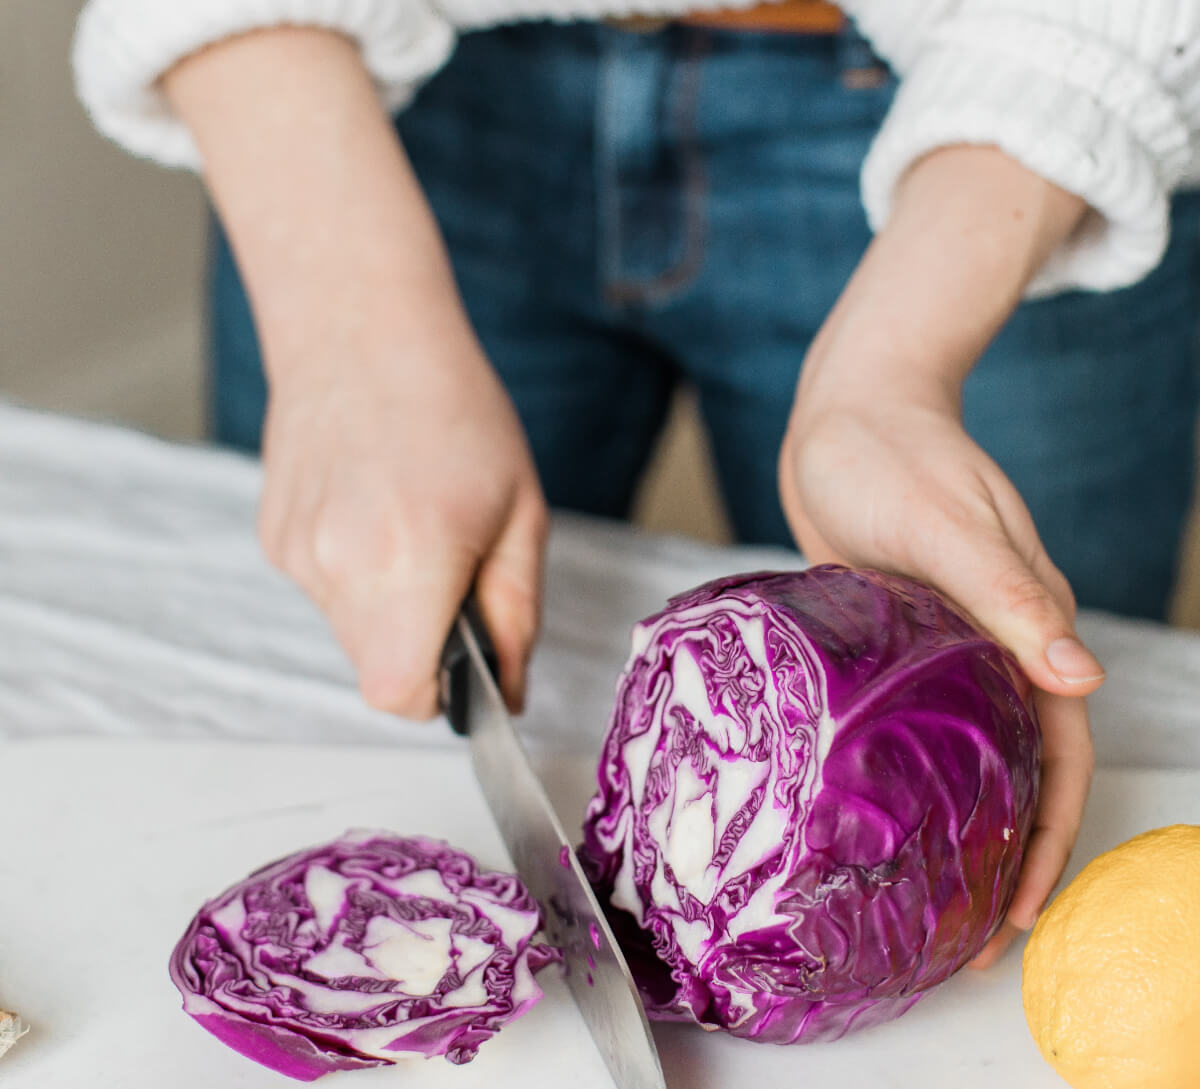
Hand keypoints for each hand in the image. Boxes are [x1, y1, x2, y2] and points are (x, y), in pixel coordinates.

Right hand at [259, 329, 546, 717]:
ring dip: (389, 609)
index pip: (400, 693)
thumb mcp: (521, 513)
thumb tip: (508, 691)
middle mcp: (339, 564)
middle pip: (377, 671)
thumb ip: (517, 616)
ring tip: (410, 529)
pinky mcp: (274, 538)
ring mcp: (296, 552)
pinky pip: (325, 592)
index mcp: (411, 558)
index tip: (464, 665)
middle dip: (422, 648)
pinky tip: (373, 513)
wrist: (362, 332)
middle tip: (451, 575)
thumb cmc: (455, 411)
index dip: (438, 695)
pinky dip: (355, 575)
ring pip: (351, 633)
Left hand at [780, 373, 1100, 963]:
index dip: (1052, 831)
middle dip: (1009, 852)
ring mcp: (941, 641)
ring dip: (959, 820)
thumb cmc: (892, 453)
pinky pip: (913, 715)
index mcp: (1023, 619)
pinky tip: (873, 807)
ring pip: (968, 748)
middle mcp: (992, 639)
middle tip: (969, 934)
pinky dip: (908, 767)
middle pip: (1020, 764)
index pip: (1059, 747)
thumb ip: (1005, 591)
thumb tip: (1080, 677)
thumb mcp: (946, 519)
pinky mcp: (893, 635)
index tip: (1026, 909)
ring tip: (926, 894)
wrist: (845, 412)